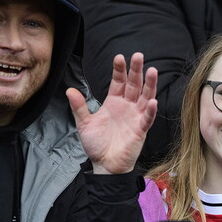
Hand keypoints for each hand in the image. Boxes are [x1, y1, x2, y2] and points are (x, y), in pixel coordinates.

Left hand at [67, 52, 156, 174]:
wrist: (104, 165)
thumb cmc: (96, 145)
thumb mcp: (84, 123)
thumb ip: (79, 107)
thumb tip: (69, 90)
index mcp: (113, 102)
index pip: (118, 81)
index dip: (119, 70)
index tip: (119, 57)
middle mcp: (127, 106)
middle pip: (133, 85)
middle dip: (136, 71)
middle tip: (138, 56)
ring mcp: (135, 117)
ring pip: (144, 97)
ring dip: (149, 85)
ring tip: (152, 71)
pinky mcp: (140, 130)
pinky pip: (147, 119)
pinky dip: (150, 111)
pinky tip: (152, 101)